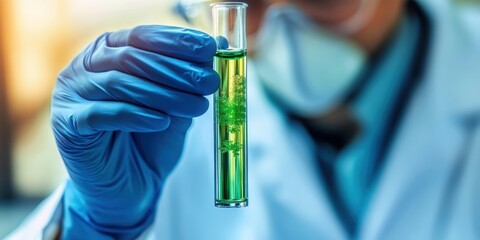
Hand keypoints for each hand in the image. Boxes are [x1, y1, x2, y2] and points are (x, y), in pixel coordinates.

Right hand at [51, 25, 217, 238]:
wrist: (129, 188)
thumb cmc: (150, 143)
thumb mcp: (176, 107)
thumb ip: (190, 79)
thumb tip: (220, 43)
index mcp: (110, 52)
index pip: (143, 37)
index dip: (177, 41)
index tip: (210, 48)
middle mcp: (86, 66)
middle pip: (132, 57)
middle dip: (176, 70)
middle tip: (209, 82)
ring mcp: (72, 94)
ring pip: (118, 83)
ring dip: (164, 94)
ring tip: (197, 106)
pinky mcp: (68, 124)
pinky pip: (102, 114)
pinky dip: (136, 115)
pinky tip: (162, 122)